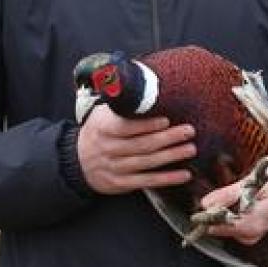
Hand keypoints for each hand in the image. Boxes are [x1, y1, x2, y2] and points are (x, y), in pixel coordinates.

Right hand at [77, 104, 195, 194]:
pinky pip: (146, 182)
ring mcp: (113, 168)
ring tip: (190, 149)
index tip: (166, 119)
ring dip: (170, 157)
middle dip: (167, 138)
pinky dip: (166, 179)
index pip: (124, 127)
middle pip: (140, 145)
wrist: (77, 160)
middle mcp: (107, 149)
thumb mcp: (103, 113)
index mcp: (102, 128)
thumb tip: (145, 83)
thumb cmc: (100, 130)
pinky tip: (184, 174)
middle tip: (189, 131)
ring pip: (145, 163)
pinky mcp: (120, 183)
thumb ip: (122, 103)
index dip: (146, 125)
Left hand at [199, 163, 267, 245]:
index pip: (229, 225)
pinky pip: (230, 229)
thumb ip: (229, 193)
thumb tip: (205, 204)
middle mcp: (256, 231)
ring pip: (225, 230)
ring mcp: (253, 236)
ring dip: (218, 217)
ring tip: (226, 200)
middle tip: (207, 202)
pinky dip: (226, 219)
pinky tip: (232, 207)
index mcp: (260, 217)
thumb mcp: (254, 180)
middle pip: (224, 229)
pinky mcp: (250, 236)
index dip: (211, 220)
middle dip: (211, 217)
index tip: (197, 214)